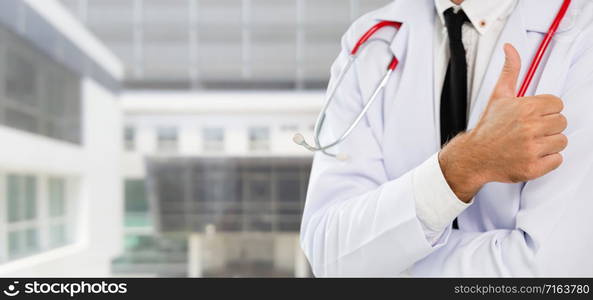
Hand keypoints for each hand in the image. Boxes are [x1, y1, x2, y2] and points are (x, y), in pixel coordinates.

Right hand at [439, 44, 567, 201]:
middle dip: (547, 126)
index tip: (532, 116)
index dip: (545, 110)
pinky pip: (557, 160)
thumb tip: (510, 48)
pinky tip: (531, 155)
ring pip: (561, 141)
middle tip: (530, 131)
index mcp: (525, 108)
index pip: (557, 104)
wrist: (474, 156)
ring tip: (530, 143)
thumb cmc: (488, 128)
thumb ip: (510, 70)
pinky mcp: (533, 167)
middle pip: (561, 123)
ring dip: (548, 144)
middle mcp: (530, 128)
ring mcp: (532, 149)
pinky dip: (546, 160)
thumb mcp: (498, 95)